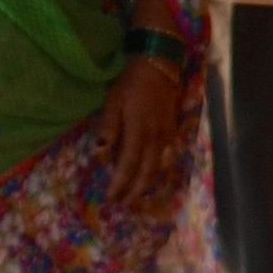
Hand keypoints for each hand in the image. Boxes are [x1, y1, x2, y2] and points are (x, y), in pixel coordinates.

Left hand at [99, 58, 184, 213]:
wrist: (160, 68)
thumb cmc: (131, 84)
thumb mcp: (113, 102)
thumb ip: (108, 129)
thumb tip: (100, 155)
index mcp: (138, 132)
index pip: (128, 166)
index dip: (119, 184)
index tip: (110, 198)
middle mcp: (155, 139)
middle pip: (146, 173)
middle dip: (134, 192)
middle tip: (123, 204)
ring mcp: (166, 137)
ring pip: (157, 168)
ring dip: (145, 184)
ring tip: (134, 196)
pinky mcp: (172, 133)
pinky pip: (162, 158)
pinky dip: (153, 171)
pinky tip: (146, 174)